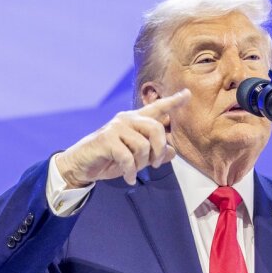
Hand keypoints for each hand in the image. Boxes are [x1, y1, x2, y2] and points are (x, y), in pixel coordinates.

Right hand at [55, 89, 190, 186]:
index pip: (158, 108)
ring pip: (143, 146)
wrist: (84, 165)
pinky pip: (128, 157)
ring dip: (142, 164)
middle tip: (155, 164)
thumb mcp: (138, 159)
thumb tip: (172, 151)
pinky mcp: (106, 139)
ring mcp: (116, 127)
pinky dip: (130, 171)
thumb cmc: (111, 159)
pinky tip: (128, 178)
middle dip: (159, 149)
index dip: (173, 101)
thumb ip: (155, 153)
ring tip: (135, 171)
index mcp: (136, 120)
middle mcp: (127, 119)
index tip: (187, 94)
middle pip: (156, 128)